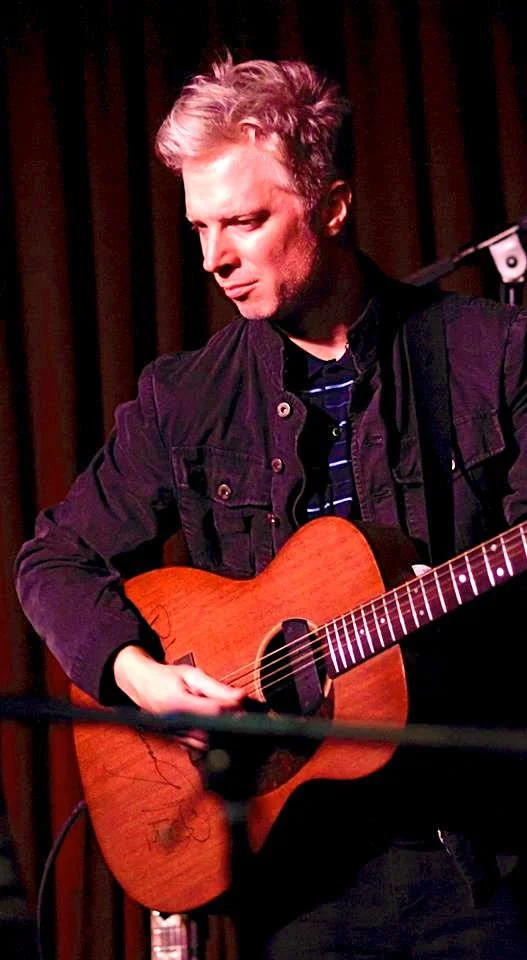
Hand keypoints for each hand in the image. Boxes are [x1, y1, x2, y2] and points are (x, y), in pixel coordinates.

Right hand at [113, 645, 244, 750]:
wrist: (141, 685)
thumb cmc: (167, 677)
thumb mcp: (192, 675)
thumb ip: (217, 688)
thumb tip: (241, 696)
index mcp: (179, 705)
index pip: (214, 712)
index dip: (232, 709)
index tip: (244, 703)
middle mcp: (175, 724)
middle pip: (212, 731)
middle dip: (228, 723)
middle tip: (240, 712)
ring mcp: (174, 736)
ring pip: (207, 743)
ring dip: (220, 733)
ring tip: (229, 719)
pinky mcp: (176, 742)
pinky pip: (199, 746)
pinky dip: (211, 739)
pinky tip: (216, 727)